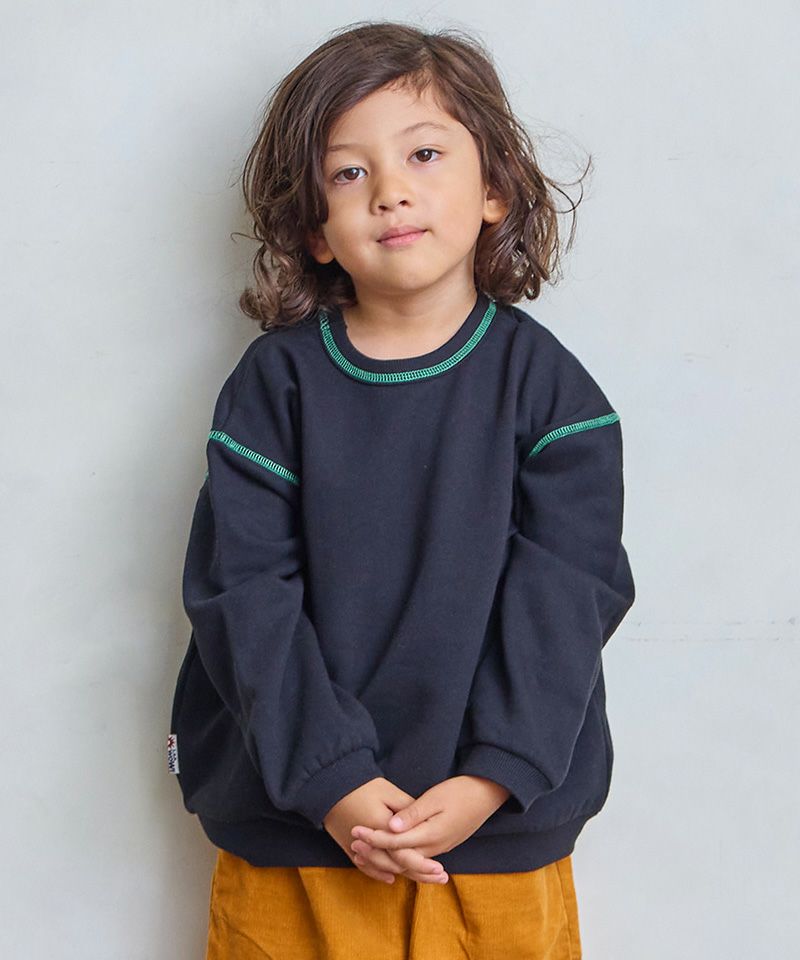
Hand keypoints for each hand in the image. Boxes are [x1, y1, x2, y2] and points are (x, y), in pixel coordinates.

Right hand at [322, 777, 450, 884]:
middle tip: (440, 877)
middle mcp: (370, 844)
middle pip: (398, 865)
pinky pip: (366, 867)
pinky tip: (391, 877)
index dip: (424, 864)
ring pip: (384, 868)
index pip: (406, 854)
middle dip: (420, 873)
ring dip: (404, 875)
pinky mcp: (348, 847)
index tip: (440, 869)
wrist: (329, 786)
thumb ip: (407, 809)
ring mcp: (357, 848)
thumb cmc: (361, 785)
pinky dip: (379, 872)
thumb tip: (425, 821)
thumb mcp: (388, 792)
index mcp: (382, 829)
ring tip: (423, 879)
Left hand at [349, 776, 509, 863]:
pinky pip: (416, 858)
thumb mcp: (435, 798)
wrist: (488, 795)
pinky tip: (389, 852)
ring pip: (407, 861)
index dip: (373, 837)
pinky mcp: (442, 845)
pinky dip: (399, 857)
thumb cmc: (461, 791)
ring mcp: (439, 848)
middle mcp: (434, 847)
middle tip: (353, 842)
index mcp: (431, 835)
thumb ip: (413, 814)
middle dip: (374, 851)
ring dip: (385, 856)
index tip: (355, 830)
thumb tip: (391, 826)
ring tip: (365, 849)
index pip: (395, 842)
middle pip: (399, 857)